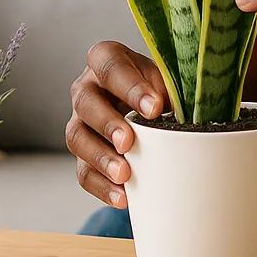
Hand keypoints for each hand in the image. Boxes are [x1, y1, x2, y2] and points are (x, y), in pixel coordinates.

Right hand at [66, 41, 169, 207]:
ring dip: (101, 158)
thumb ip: (170, 88)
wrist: (150, 103)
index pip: (111, 66)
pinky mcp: (82, 152)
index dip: (130, 87)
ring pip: (77, 138)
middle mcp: (86, 87)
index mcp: (106, 59)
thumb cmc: (158, 86)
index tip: (154, 109)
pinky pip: (82, 170)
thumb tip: (178, 113)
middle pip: (86, 103)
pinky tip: (122, 197)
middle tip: (129, 142)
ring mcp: (79, 120)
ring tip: (125, 174)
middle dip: (107, 124)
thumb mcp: (165, 78)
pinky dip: (101, 186)